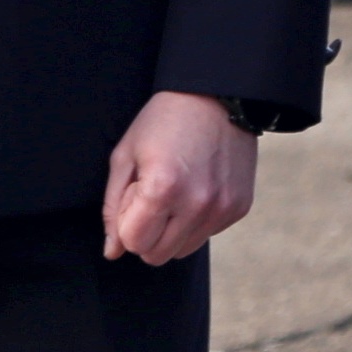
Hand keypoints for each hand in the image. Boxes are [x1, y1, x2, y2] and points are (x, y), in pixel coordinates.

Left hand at [102, 90, 256, 263]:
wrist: (218, 95)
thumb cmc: (163, 121)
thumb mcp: (126, 154)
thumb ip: (113, 207)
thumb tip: (113, 252)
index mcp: (163, 188)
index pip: (134, 243)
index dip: (127, 220)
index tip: (137, 192)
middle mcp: (197, 204)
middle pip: (157, 256)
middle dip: (147, 232)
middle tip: (153, 194)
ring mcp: (222, 208)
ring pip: (182, 251)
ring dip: (172, 230)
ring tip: (176, 189)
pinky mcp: (239, 208)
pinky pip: (207, 234)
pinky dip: (196, 219)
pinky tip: (198, 185)